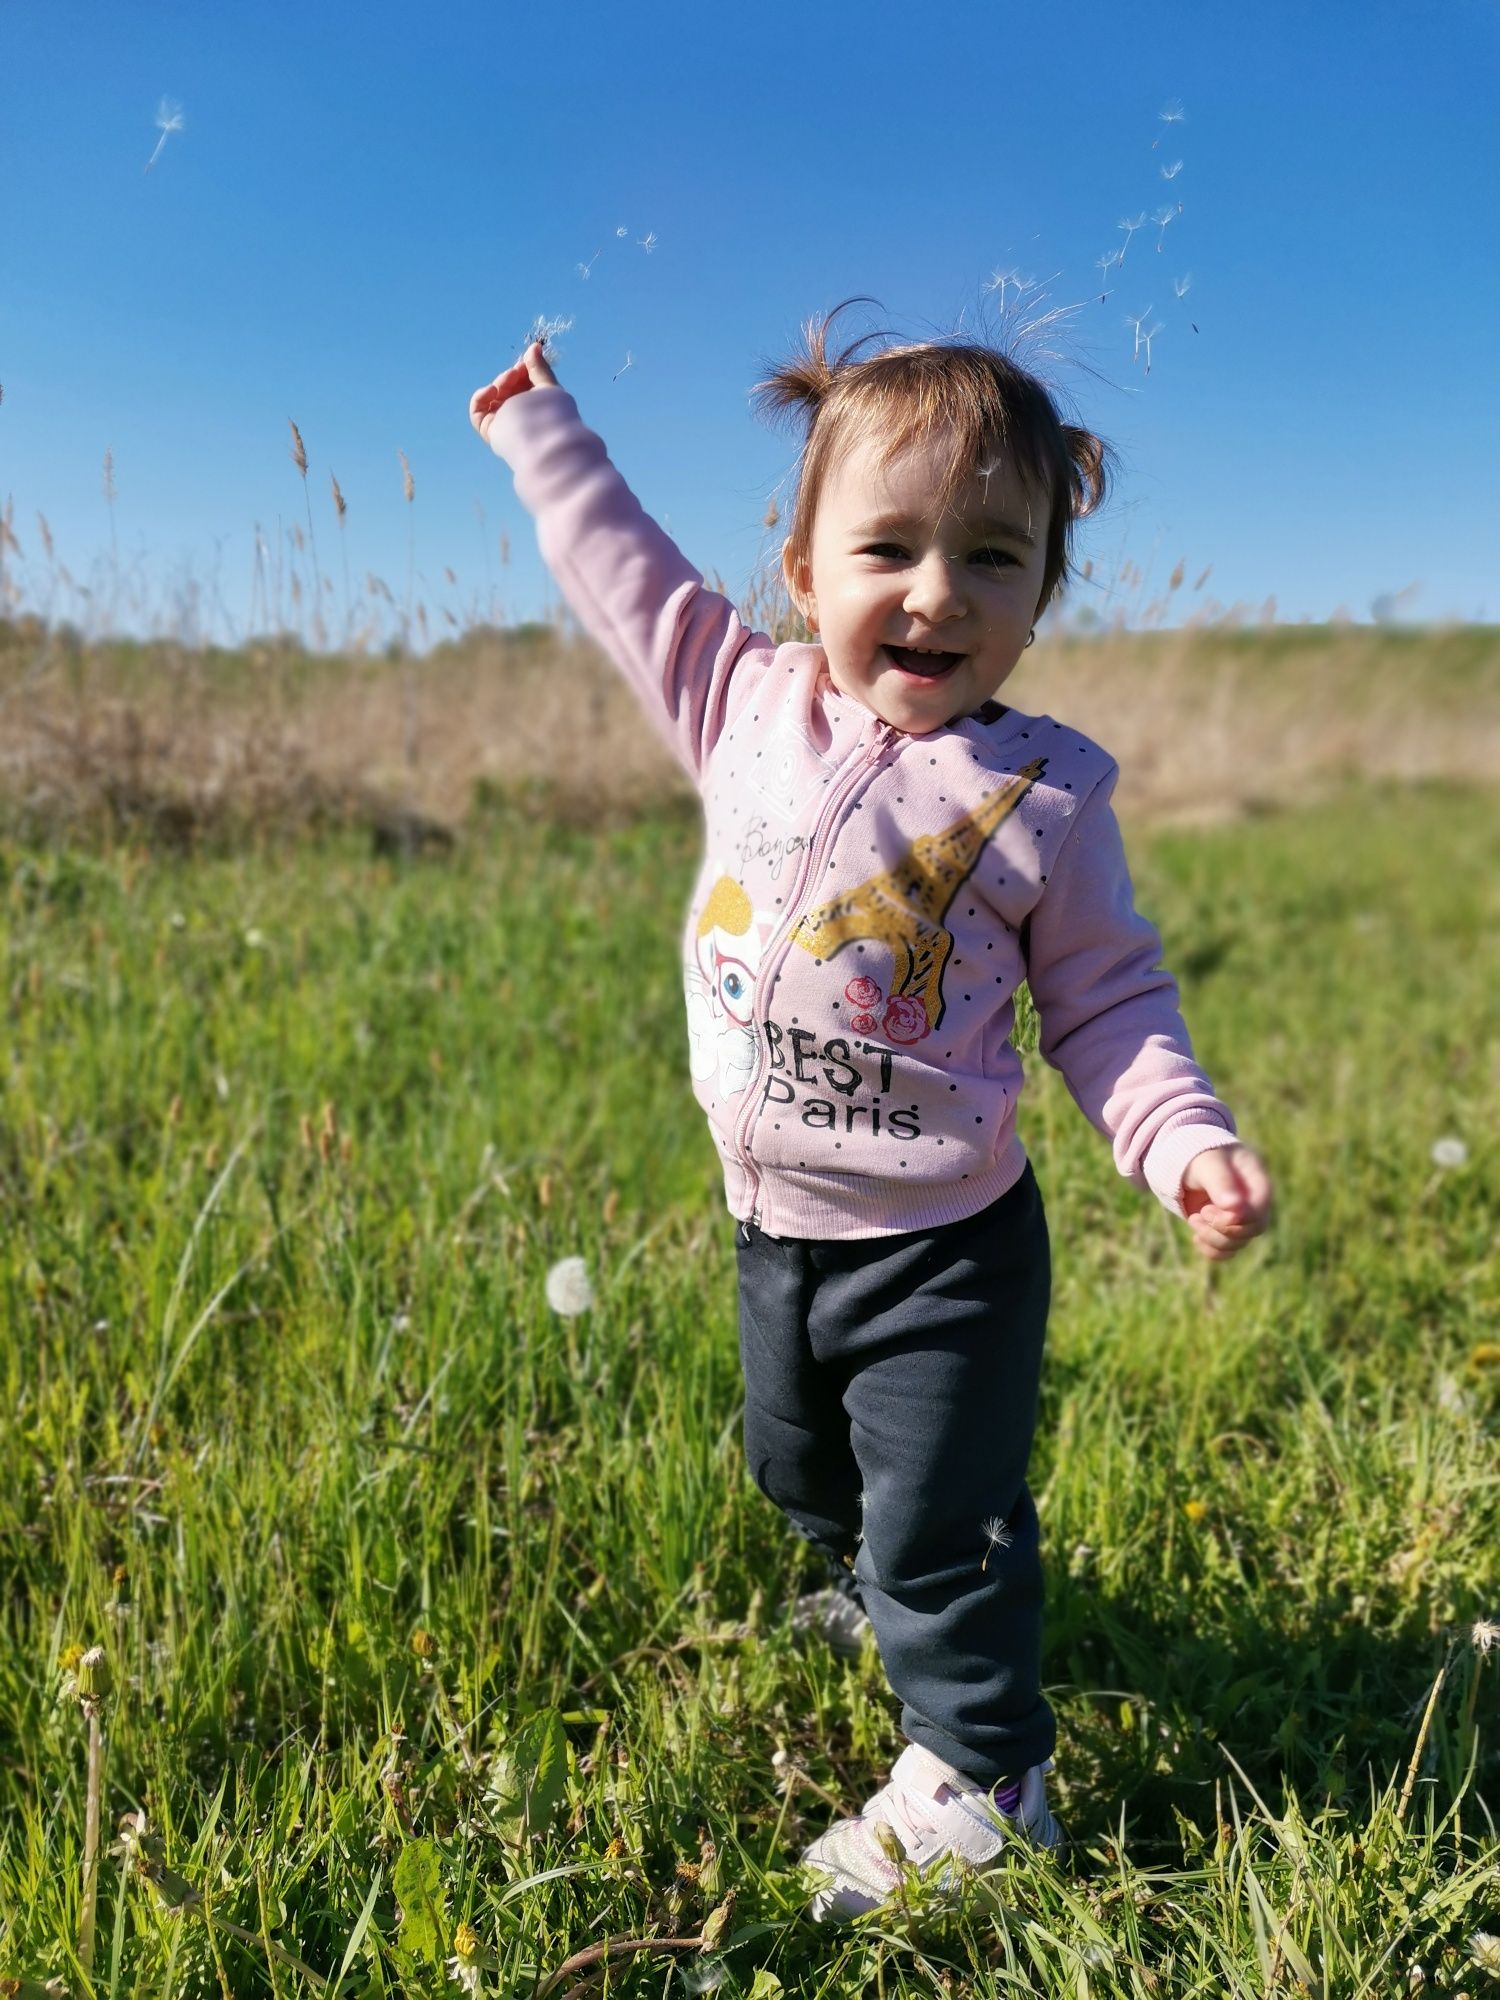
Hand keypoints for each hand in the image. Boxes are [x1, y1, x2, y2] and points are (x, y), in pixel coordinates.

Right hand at [469, 341, 558, 444]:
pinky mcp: (489, 428)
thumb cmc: (551, 414)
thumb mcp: (547, 386)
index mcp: (533, 406)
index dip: (522, 371)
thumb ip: (539, 367)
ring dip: (500, 383)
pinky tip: (492, 390)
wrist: (542, 436)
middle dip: (511, 376)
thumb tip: (535, 346)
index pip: (521, 385)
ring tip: (509, 378)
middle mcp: (517, 414)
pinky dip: (481, 397)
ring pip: (493, 395)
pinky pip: (477, 411)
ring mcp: (502, 421)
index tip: (525, 363)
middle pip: (506, 388)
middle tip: (518, 371)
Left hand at [1180, 1143, 1272, 1261]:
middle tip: (1201, 1212)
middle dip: (1223, 1228)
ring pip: (1238, 1243)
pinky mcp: (1227, 1229)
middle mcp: (1254, 1202)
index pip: (1259, 1209)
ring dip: (1213, 1238)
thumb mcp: (1209, 1164)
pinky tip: (1196, 1238)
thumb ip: (1221, 1182)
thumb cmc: (1201, 1155)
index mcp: (1257, 1180)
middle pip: (1253, 1230)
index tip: (1208, 1209)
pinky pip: (1227, 1251)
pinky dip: (1210, 1250)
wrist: (1186, 1161)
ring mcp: (1242, 1217)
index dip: (1238, 1218)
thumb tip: (1234, 1208)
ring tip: (1193, 1218)